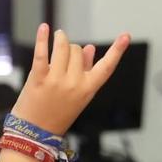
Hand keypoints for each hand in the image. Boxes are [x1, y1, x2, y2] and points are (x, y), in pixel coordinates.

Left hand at [11, 25, 130, 136]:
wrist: (35, 134)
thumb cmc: (57, 114)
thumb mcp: (78, 96)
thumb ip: (84, 71)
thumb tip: (89, 48)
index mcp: (88, 89)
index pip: (107, 67)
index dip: (117, 51)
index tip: (126, 36)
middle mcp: (74, 84)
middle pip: (78, 50)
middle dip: (73, 50)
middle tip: (65, 57)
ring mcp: (56, 81)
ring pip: (63, 46)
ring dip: (61, 38)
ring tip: (57, 36)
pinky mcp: (38, 78)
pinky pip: (42, 53)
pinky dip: (43, 38)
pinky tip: (44, 28)